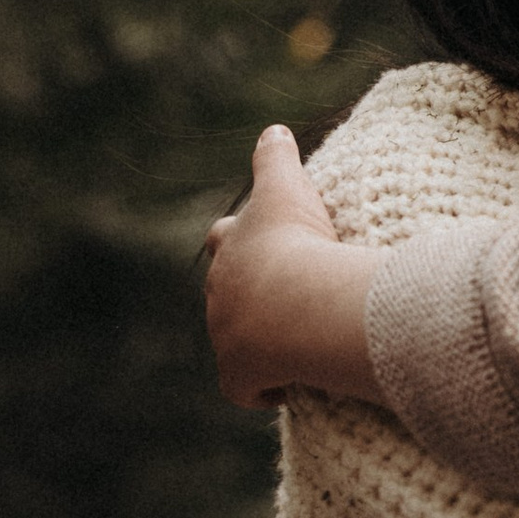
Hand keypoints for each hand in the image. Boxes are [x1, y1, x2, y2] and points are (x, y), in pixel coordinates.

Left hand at [205, 126, 383, 411]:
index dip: (237, 240)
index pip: (224, 238)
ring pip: (235, 340)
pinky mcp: (239, 376)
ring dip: (260, 340)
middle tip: (282, 296)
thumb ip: (276, 156)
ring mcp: (226, 338)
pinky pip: (245, 389)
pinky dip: (262, 388)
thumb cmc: (295, 241)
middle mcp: (220, 294)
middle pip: (225, 293)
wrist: (299, 302)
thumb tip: (273, 128)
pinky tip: (286, 386)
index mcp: (230, 248)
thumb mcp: (286, 187)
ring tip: (294, 340)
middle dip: (246, 294)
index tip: (255, 246)